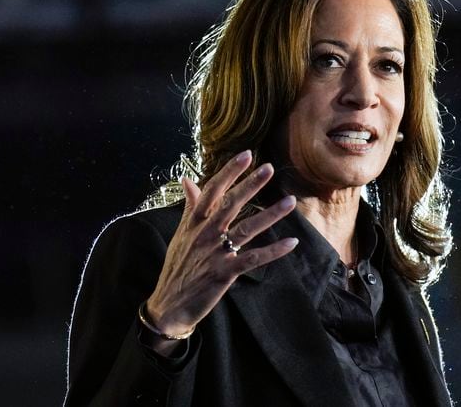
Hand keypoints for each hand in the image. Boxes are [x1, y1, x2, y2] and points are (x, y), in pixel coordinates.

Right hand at [144, 150, 297, 351]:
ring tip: (289, 202)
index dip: (229, 172)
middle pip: (230, 204)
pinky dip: (273, 251)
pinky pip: (253, 259)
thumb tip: (186, 179)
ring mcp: (215, 253)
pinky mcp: (224, 273)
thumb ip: (189, 206)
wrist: (169, 305)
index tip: (246, 155)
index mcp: (194, 222)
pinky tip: (291, 243)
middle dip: (250, 185)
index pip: (212, 190)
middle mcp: (204, 234)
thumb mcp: (181, 234)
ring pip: (246, 229)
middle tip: (269, 168)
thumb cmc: (178, 267)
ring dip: (270, 215)